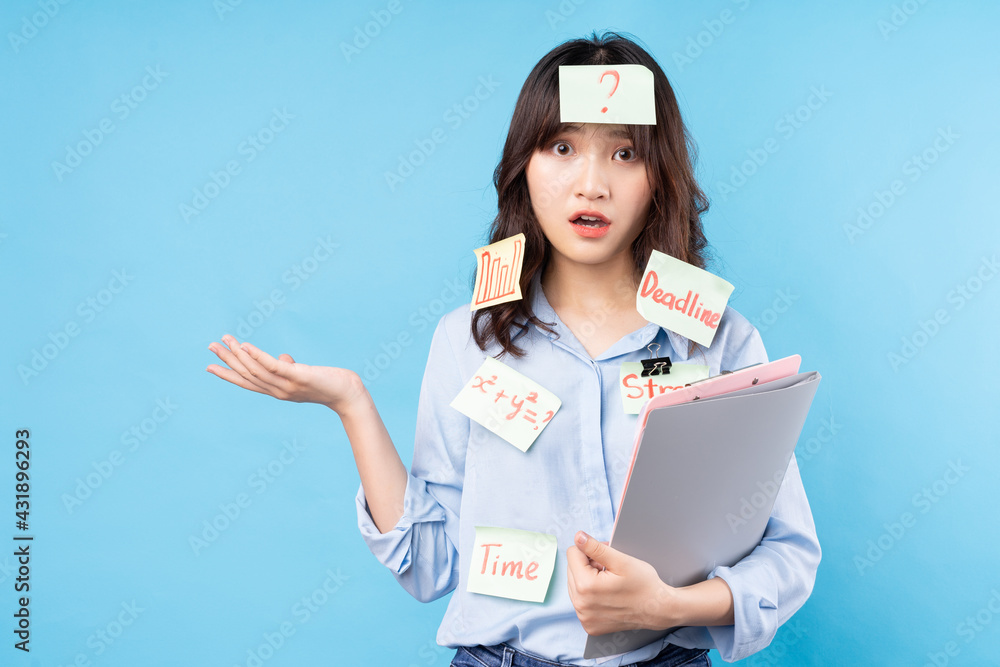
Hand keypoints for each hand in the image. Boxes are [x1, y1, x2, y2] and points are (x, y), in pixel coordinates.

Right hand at [206, 335, 366, 413]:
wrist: (348, 395)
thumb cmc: (328, 383)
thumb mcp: (304, 375)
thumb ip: (290, 367)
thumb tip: (283, 357)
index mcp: (278, 391)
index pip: (248, 383)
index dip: (228, 375)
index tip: (209, 367)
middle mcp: (279, 391)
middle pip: (248, 375)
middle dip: (228, 361)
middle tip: (211, 346)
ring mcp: (288, 385)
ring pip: (257, 370)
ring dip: (239, 355)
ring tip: (226, 340)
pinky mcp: (299, 376)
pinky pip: (274, 366)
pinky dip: (258, 356)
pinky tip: (247, 346)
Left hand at [566, 530, 678, 634]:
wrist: (658, 609)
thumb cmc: (644, 585)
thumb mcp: (621, 561)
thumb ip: (595, 547)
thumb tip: (578, 537)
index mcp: (586, 586)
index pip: (572, 553)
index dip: (590, 550)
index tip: (606, 557)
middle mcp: (581, 605)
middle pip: (571, 569)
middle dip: (588, 564)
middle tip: (610, 569)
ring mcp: (584, 617)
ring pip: (574, 585)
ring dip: (588, 579)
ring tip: (609, 582)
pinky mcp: (589, 625)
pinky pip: (581, 601)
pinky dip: (590, 595)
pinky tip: (607, 595)